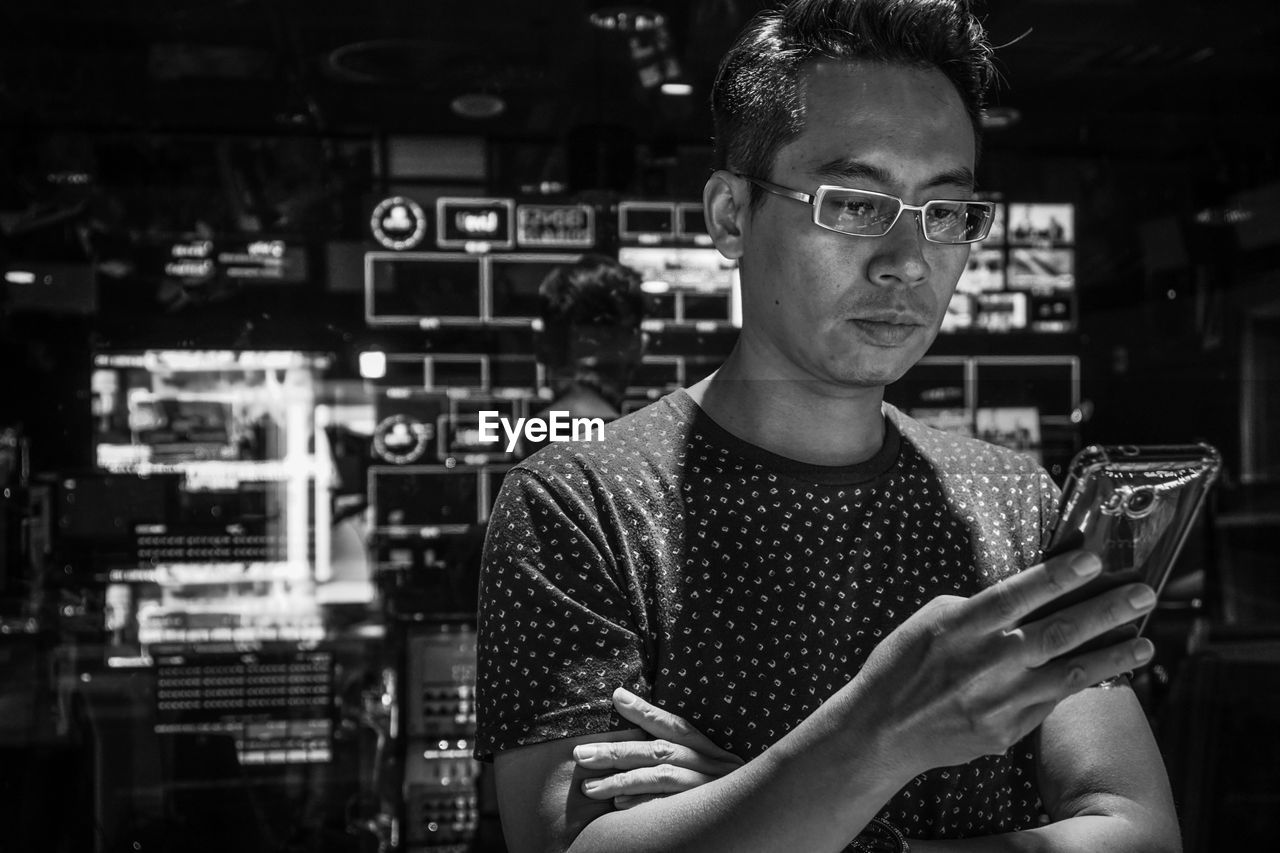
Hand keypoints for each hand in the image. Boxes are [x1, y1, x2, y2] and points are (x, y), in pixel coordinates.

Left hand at [574, 687, 744, 809]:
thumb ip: (680, 752)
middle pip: (660, 752)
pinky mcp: (702, 816)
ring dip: (621, 781)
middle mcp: (710, 767)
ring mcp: (707, 792)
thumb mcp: (711, 767)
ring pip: (660, 778)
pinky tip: (618, 805)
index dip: (647, 711)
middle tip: (582, 754)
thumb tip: (637, 728)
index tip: (617, 696)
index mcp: (710, 751)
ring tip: (589, 787)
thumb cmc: (727, 794)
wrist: (756, 820)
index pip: (676, 726)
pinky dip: (642, 805)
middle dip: (618, 751)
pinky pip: (669, 810)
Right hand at [850, 549, 1156, 774]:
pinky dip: (1080, 685)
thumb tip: (1024, 594)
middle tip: (1142, 594)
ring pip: (1067, 674)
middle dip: (1104, 611)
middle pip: (1055, 632)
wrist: (882, 730)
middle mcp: (983, 664)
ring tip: (1145, 642)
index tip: (1093, 560)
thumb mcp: (930, 621)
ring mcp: (997, 701)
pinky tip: (1106, 673)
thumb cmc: (902, 666)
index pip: (1015, 595)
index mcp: (959, 628)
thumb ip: (977, 609)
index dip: (1056, 576)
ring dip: (1111, 656)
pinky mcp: (1006, 731)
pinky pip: (1051, 703)